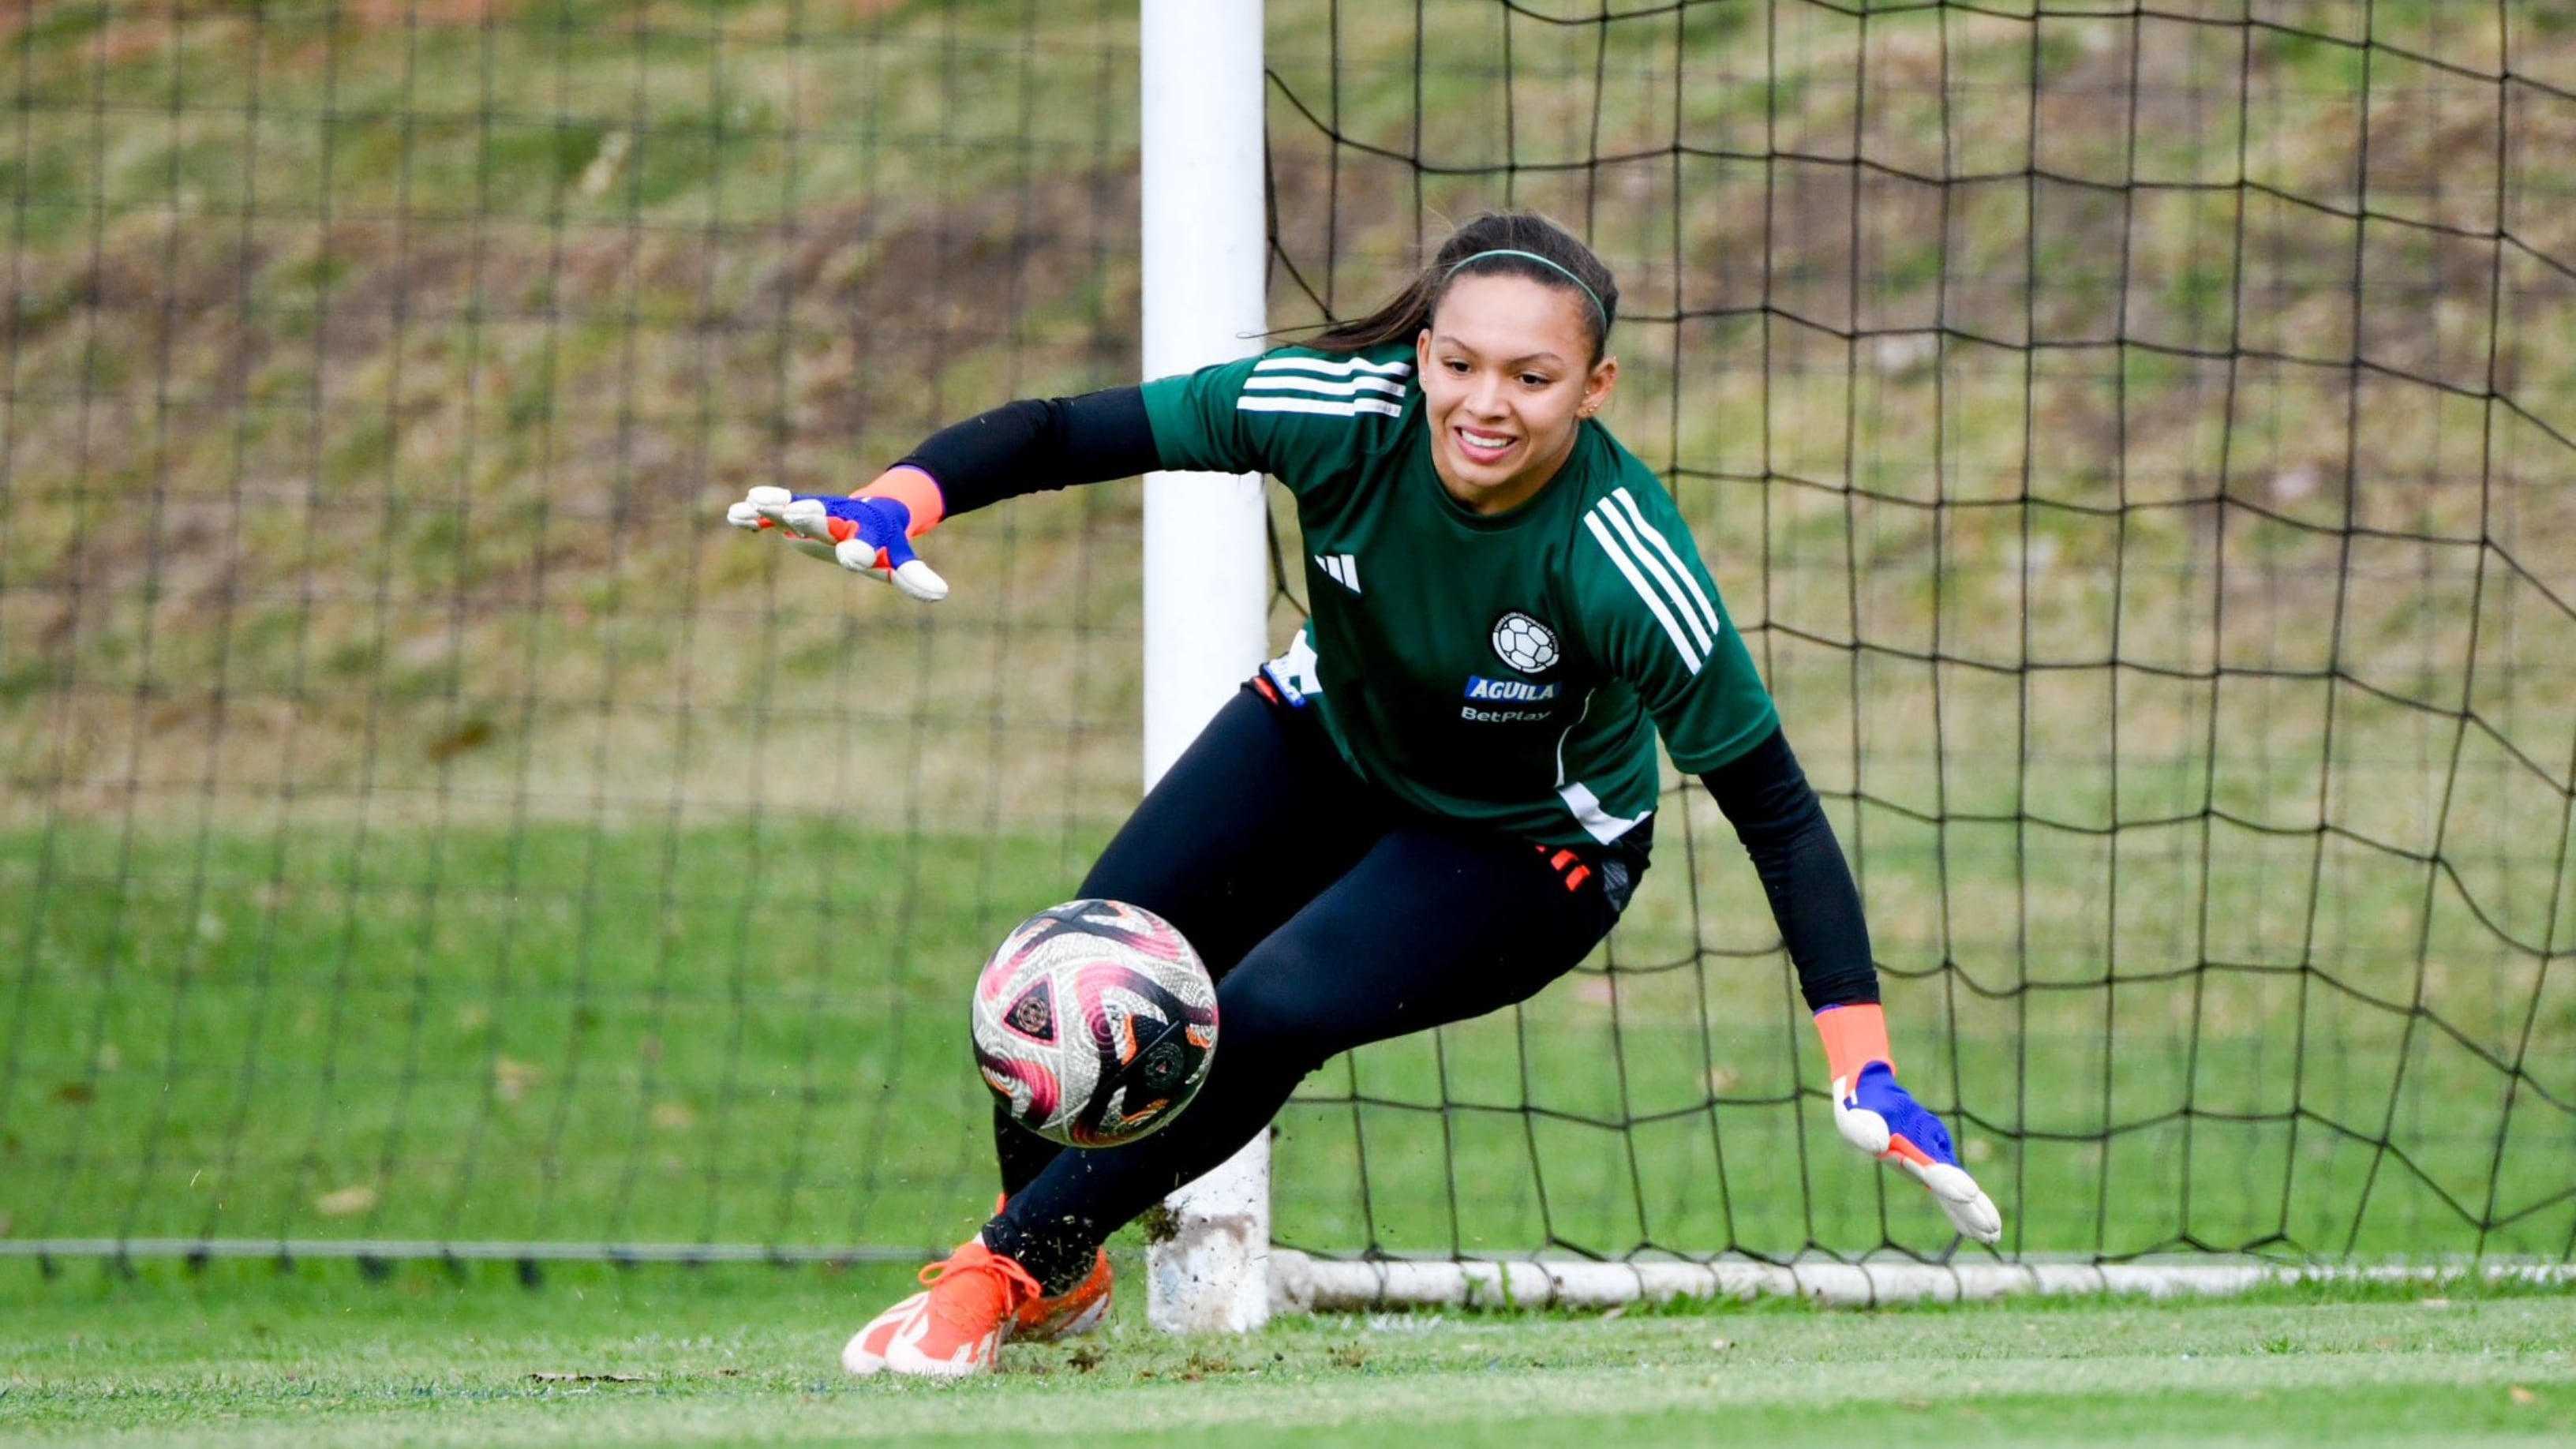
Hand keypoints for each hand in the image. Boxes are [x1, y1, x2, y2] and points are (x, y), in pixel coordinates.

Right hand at [725, 484, 949, 600]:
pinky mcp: (795, 516)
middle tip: (798, 512)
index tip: (854, 559)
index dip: (860, 550)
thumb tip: (941, 594)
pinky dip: (755, 516)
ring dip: (775, 506)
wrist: (873, 509)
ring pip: (794, 507)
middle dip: (811, 515)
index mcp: (869, 530)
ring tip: (754, 502)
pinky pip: (773, 516)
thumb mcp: (900, 559)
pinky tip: (734, 514)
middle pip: (825, 516)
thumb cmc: (886, 541)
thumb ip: (915, 577)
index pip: (865, 542)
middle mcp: (840, 518)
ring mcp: (816, 513)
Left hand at [1832, 1060, 2001, 1244]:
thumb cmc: (1860, 1102)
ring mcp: (1932, 1154)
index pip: (1935, 1164)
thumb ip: (1866, 1128)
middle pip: (1955, 1181)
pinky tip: (1969, 1230)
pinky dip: (1959, 1209)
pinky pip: (1948, 1187)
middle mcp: (1930, 1147)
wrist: (1871, 1088)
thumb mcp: (1855, 1114)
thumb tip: (1879, 1144)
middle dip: (1973, 1207)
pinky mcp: (1929, 1160)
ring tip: (1992, 1237)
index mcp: (1915, 1136)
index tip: (1969, 1194)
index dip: (1951, 1181)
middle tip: (1993, 1231)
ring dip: (1974, 1212)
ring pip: (1957, 1187)